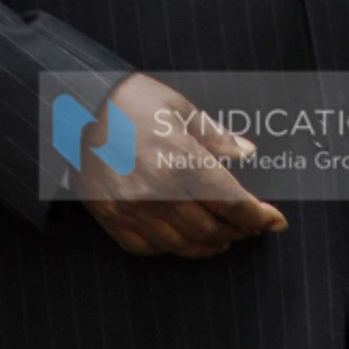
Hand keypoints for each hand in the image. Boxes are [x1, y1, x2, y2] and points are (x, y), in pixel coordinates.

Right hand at [76, 73, 286, 258]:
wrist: (74, 104)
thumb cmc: (131, 100)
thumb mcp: (179, 108)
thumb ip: (215, 136)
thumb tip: (246, 152)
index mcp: (182, 161)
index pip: (232, 204)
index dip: (259, 217)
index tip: (275, 221)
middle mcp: (158, 192)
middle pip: (212, 229)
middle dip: (238, 232)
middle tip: (250, 227)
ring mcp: (131, 209)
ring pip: (182, 245)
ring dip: (209, 245)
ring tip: (223, 238)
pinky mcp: (110, 217)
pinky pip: (146, 248)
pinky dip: (171, 249)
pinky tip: (182, 239)